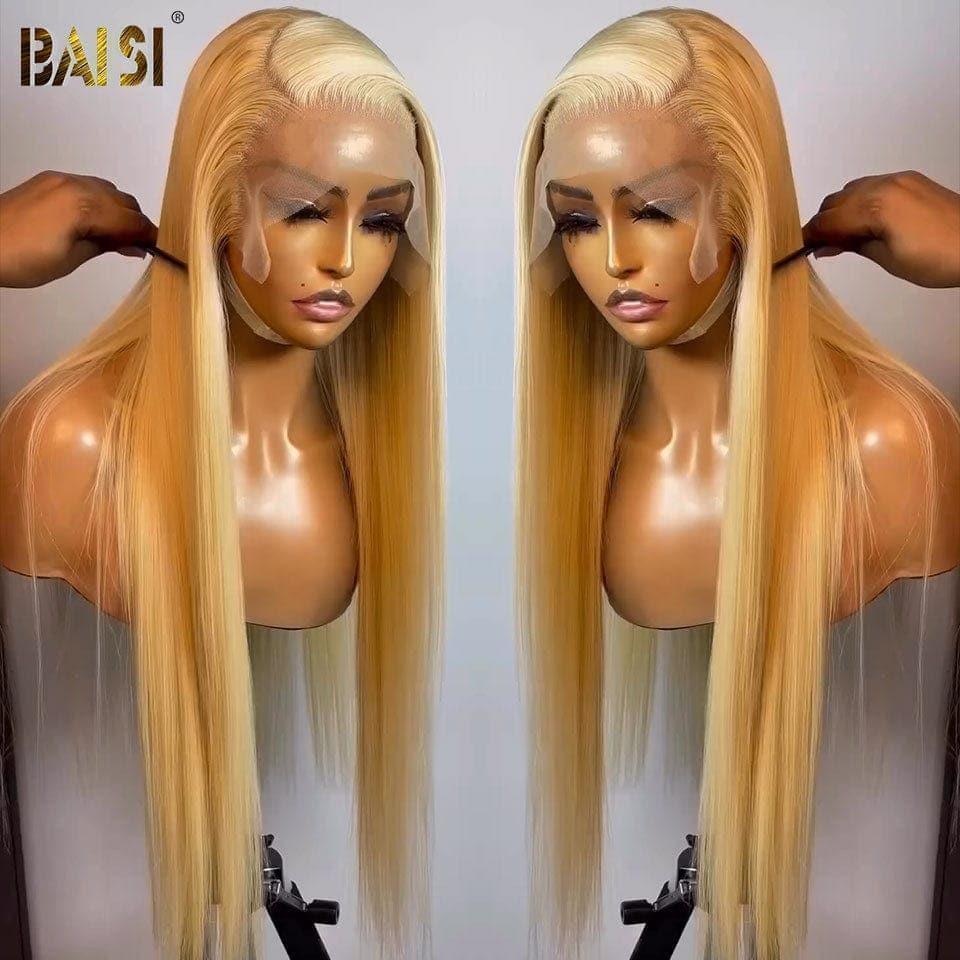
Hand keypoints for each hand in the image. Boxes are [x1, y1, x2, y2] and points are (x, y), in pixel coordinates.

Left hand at [0, 170, 157, 287]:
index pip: (132, 220)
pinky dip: (99, 202)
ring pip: (108, 191)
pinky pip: (87, 186)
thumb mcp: (71, 259)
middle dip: (135, 224)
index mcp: (84, 206)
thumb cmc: (20, 257)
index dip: (150, 237)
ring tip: (112, 238)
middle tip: (135, 248)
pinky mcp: (50, 180)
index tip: (159, 250)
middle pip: (125, 201)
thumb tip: (134, 247)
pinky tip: (93, 223)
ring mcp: (61, 179)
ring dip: (118, 212)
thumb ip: (106, 246)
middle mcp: (76, 185)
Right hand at [802, 171, 959, 287]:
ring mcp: (898, 179)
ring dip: (841, 212)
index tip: (800, 251)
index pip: (827, 220)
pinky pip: (872, 186)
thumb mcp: (888, 259)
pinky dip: (860, 203)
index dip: (809, 237)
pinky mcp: (910, 180)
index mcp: (875, 206)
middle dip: (824, 224)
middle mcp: (883, 184)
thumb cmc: (938, 258)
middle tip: (825, 249)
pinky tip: (867, 224)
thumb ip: (853, 246)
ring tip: (847, 238)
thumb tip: (825, 247)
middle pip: (834, 201)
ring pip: (851, 191)